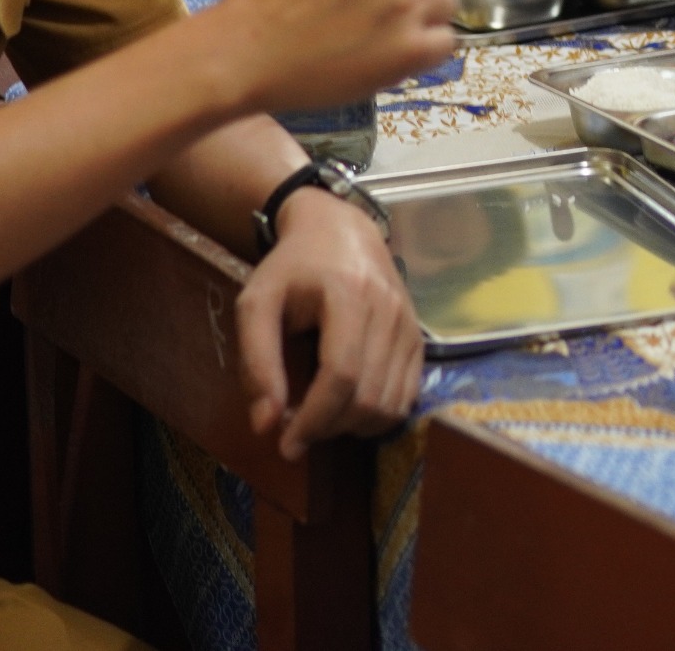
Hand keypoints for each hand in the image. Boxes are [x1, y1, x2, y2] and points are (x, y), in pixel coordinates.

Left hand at [236, 188, 423, 458]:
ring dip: (353, 427)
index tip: (285, 445)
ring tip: (321, 419)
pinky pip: (407, 395)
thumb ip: (257, 361)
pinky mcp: (418, 337)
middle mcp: (389, 309)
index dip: (314, 420)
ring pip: (392, 403)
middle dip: (329, 428)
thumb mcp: (256, 303)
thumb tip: (266, 425)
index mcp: (348, 294)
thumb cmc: (291, 267)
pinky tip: (348, 409)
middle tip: (297, 432)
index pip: (342, 375)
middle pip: (368, 396)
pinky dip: (378, 416)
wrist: (339, 230)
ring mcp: (410, 324)